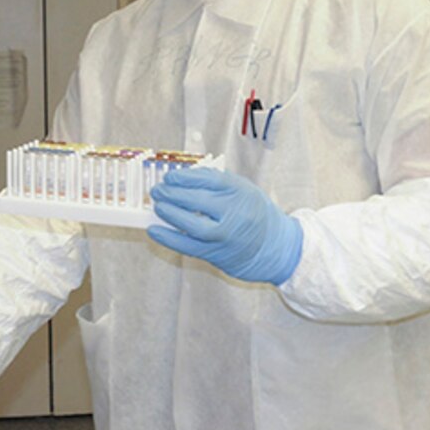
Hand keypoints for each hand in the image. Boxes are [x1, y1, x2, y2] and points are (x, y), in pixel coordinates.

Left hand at [148, 167, 302, 284]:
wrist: (276, 248)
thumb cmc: (256, 215)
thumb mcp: (244, 190)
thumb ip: (217, 182)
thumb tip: (184, 176)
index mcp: (241, 193)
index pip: (209, 181)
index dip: (185, 178)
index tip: (170, 176)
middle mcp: (234, 214)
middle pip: (197, 201)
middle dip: (172, 194)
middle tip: (158, 190)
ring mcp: (225, 235)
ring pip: (191, 224)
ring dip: (169, 213)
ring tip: (158, 205)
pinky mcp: (216, 254)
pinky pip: (188, 246)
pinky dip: (168, 238)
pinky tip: (154, 230)